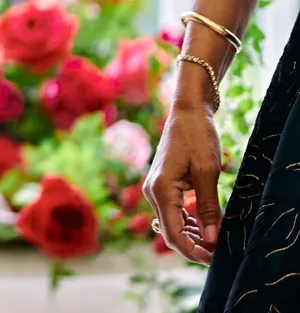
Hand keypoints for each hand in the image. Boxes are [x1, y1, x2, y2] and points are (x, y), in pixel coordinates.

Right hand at [146, 89, 222, 262]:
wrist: (187, 112)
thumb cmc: (197, 137)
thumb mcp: (208, 173)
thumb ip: (208, 207)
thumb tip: (212, 239)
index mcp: (161, 190)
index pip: (174, 234)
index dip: (194, 251)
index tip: (215, 260)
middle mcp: (153, 192)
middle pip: (171, 232)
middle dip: (194, 246)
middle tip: (219, 253)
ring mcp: (155, 188)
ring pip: (172, 223)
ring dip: (192, 235)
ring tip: (216, 240)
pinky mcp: (162, 185)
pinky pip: (173, 211)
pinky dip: (188, 222)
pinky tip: (205, 225)